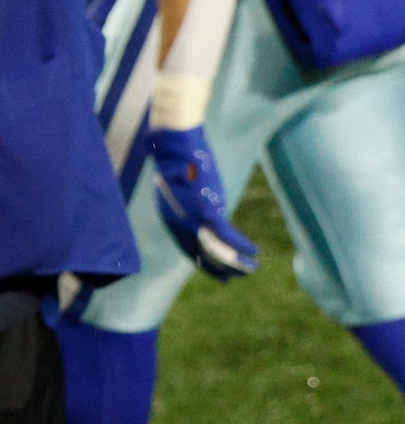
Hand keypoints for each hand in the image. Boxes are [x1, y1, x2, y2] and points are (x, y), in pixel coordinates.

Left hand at [145, 125, 259, 279]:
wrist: (178, 145)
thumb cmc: (179, 161)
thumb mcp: (181, 189)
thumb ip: (189, 205)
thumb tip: (204, 212)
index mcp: (169, 218)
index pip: (186, 248)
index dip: (201, 262)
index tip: (214, 271)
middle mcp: (177, 223)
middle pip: (200, 254)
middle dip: (219, 268)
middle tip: (235, 277)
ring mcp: (191, 218)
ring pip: (215, 250)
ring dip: (235, 262)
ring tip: (251, 269)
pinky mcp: (206, 211)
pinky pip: (227, 236)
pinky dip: (241, 246)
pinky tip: (254, 252)